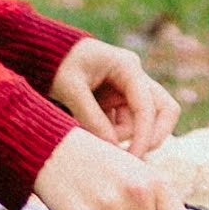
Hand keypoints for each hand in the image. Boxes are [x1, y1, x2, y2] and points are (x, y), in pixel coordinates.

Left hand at [49, 39, 176, 152]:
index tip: (133, 157)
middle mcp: (134, 76)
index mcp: (127, 66)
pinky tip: (92, 130)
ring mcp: (129, 88)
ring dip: (124, 135)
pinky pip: (127, 122)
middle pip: (164, 110)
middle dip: (152, 135)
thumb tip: (113, 148)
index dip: (145, 134)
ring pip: (142, 121)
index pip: (147, 105)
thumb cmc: (57, 64)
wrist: (44, 52)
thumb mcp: (70, 89)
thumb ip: (91, 118)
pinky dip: (114, 133)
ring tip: (92, 134)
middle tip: (133, 157)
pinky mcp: (119, 99)